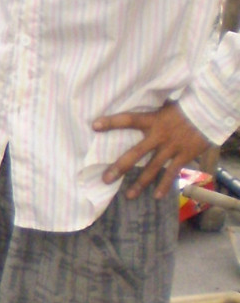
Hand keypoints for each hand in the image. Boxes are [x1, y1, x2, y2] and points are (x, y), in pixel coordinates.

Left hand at [93, 100, 208, 198]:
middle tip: (106, 179)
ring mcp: (171, 148)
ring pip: (152, 168)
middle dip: (120, 167)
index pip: (128, 119)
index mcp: (152, 120)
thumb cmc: (184, 108)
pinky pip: (172, 173)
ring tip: (128, 196)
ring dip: (140, 184)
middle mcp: (159, 136)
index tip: (94, 125)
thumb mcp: (164, 106)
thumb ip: (150, 112)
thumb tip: (133, 106)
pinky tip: (156, 196)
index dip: (111, 122)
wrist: (209, 112)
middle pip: (135, 153)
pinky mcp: (183, 156)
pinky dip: (164, 185)